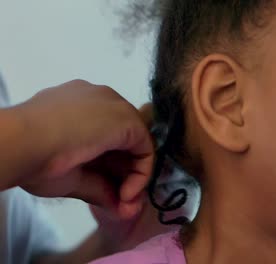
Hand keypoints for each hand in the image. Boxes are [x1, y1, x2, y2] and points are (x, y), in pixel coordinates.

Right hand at [17, 80, 153, 218]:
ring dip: (134, 177)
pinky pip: (145, 148)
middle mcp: (100, 101)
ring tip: (124, 201)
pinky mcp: (127, 118)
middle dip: (126, 174)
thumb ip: (100, 187)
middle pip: (125, 140)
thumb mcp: (71, 176)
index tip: (112, 193)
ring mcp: (114, 106)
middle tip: (121, 200)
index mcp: (80, 108)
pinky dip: (141, 174)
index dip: (112, 168)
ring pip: (136, 143)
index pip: (107, 137)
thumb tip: (124, 209)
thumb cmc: (34, 158)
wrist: (21, 143)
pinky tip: (126, 193)